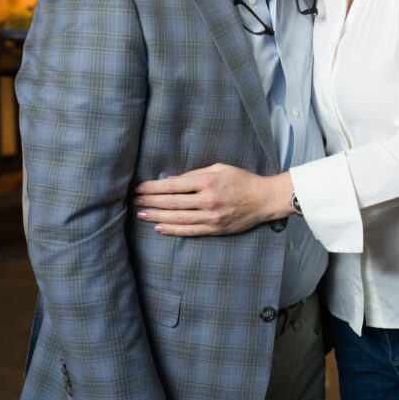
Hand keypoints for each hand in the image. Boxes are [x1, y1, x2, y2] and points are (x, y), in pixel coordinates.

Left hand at [135, 165, 292, 235]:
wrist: (264, 199)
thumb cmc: (242, 180)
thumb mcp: (219, 168)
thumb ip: (195, 174)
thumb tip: (172, 180)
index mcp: (207, 182)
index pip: (173, 185)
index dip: (154, 187)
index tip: (140, 188)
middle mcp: (207, 200)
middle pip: (172, 202)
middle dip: (151, 201)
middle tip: (135, 201)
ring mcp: (211, 217)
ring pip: (177, 218)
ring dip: (157, 216)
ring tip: (141, 214)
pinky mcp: (214, 229)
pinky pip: (189, 231)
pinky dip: (172, 230)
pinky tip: (159, 227)